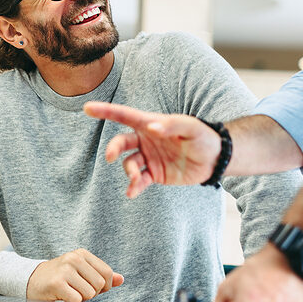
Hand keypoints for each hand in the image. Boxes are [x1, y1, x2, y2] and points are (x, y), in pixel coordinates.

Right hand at [26, 248, 124, 301]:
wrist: (31, 280)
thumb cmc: (59, 277)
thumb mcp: (81, 271)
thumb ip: (101, 275)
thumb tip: (120, 279)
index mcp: (82, 254)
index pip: (107, 273)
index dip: (104, 286)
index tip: (94, 288)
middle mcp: (74, 259)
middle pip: (99, 284)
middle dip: (92, 293)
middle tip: (79, 291)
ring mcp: (65, 270)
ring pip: (89, 293)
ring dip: (81, 298)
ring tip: (70, 292)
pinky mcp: (56, 283)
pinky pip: (77, 299)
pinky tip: (63, 296)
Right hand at [83, 101, 221, 197]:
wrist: (215, 159)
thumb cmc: (203, 137)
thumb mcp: (190, 127)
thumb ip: (171, 125)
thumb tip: (152, 127)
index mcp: (151, 124)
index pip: (124, 116)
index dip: (105, 111)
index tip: (87, 108)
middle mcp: (146, 140)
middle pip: (121, 143)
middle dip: (113, 149)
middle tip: (110, 157)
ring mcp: (149, 158)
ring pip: (129, 164)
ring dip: (129, 171)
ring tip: (136, 179)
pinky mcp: (155, 174)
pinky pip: (139, 181)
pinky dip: (134, 187)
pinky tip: (131, 193)